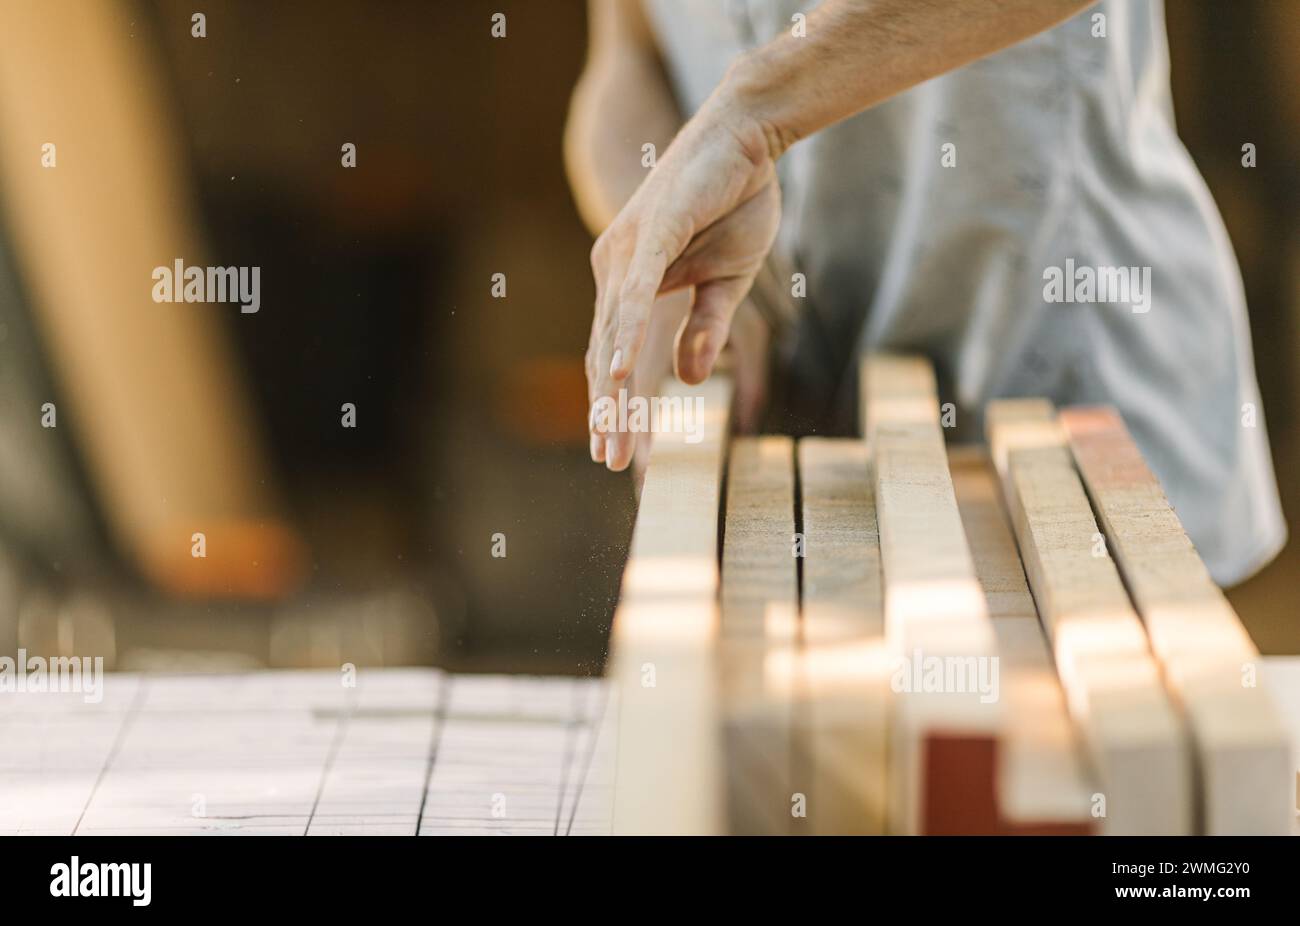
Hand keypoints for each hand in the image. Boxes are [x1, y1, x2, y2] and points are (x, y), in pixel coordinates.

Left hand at [586, 89, 781, 470]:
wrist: (747, 137)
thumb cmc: (734, 203)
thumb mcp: (727, 283)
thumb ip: (704, 330)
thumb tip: (687, 382)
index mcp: (629, 284)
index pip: (616, 359)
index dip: (616, 408)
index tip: (619, 455)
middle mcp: (615, 270)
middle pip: (606, 356)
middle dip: (609, 413)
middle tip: (612, 463)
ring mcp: (629, 252)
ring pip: (615, 334)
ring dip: (613, 390)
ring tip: (612, 437)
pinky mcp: (653, 234)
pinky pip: (636, 295)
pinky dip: (627, 336)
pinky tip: (621, 374)